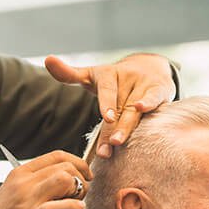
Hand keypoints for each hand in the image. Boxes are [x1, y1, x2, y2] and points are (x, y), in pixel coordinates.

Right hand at [0, 150, 91, 208]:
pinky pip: (57, 207)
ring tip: (77, 203)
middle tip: (82, 195)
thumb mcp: (16, 197)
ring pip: (64, 179)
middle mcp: (23, 182)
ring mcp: (26, 200)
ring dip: (78, 190)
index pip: (56, 156)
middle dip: (81, 179)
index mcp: (19, 174)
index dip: (77, 162)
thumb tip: (65, 184)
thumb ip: (37, 187)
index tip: (85, 175)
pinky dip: (72, 207)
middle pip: (64, 166)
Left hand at [44, 53, 175, 158]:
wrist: (148, 68)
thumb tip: (48, 59)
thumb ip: (69, 74)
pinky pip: (155, 98)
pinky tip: (144, 110)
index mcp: (108, 74)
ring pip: (135, 109)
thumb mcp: (91, 76)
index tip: (107, 117)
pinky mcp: (159, 89)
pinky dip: (150, 104)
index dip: (107, 103)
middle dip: (112, 129)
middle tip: (107, 148)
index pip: (107, 90)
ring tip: (118, 142)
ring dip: (127, 127)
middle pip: (119, 106)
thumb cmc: (113, 80)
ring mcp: (143, 83)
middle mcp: (127, 77)